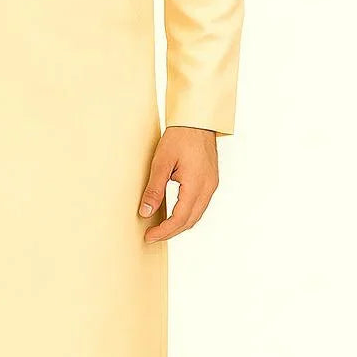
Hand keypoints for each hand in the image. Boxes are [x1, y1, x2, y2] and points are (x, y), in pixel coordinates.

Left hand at [138, 126, 217, 241]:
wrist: (197, 120)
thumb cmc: (180, 137)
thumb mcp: (161, 162)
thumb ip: (154, 189)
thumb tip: (145, 212)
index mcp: (196, 185)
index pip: (180, 218)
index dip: (164, 231)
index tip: (149, 236)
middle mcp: (208, 188)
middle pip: (190, 221)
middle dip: (171, 232)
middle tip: (152, 236)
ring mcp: (211, 185)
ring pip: (196, 215)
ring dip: (179, 224)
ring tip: (161, 228)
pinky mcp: (210, 181)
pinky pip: (199, 205)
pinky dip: (186, 214)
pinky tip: (174, 213)